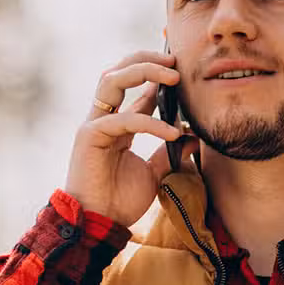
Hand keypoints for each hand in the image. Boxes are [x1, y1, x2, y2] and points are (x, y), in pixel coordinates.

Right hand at [64, 50, 199, 227]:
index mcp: (117, 125)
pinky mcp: (90, 136)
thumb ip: (168, 154)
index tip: (183, 70)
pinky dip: (151, 122)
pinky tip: (173, 131)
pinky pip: (124, 119)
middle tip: (176, 61)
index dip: (157, 74)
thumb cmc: (120, 201)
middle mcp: (103, 118)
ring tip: (173, 76)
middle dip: (147, 60)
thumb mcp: (153, 174)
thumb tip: (193, 137)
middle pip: (119, 72)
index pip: (135, 88)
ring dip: (143, 71)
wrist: (99, 224)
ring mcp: (94, 124)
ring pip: (112, 80)